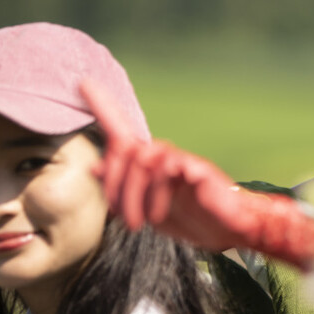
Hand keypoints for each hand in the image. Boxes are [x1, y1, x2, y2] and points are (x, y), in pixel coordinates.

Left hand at [79, 80, 313, 266]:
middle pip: (123, 150)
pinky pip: (166, 168)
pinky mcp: (197, 168)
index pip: (121, 130)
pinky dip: (155, 192)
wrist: (230, 230)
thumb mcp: (148, 209)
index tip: (82, 82)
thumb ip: (121, 189)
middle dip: (114, 186)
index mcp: (149, 164)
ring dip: (133, 195)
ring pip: (141, 158)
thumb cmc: (193, 218)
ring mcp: (180, 160)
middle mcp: (163, 155)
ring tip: (141, 222)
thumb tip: (93, 168)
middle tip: (125, 220)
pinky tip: (159, 214)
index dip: (103, 106)